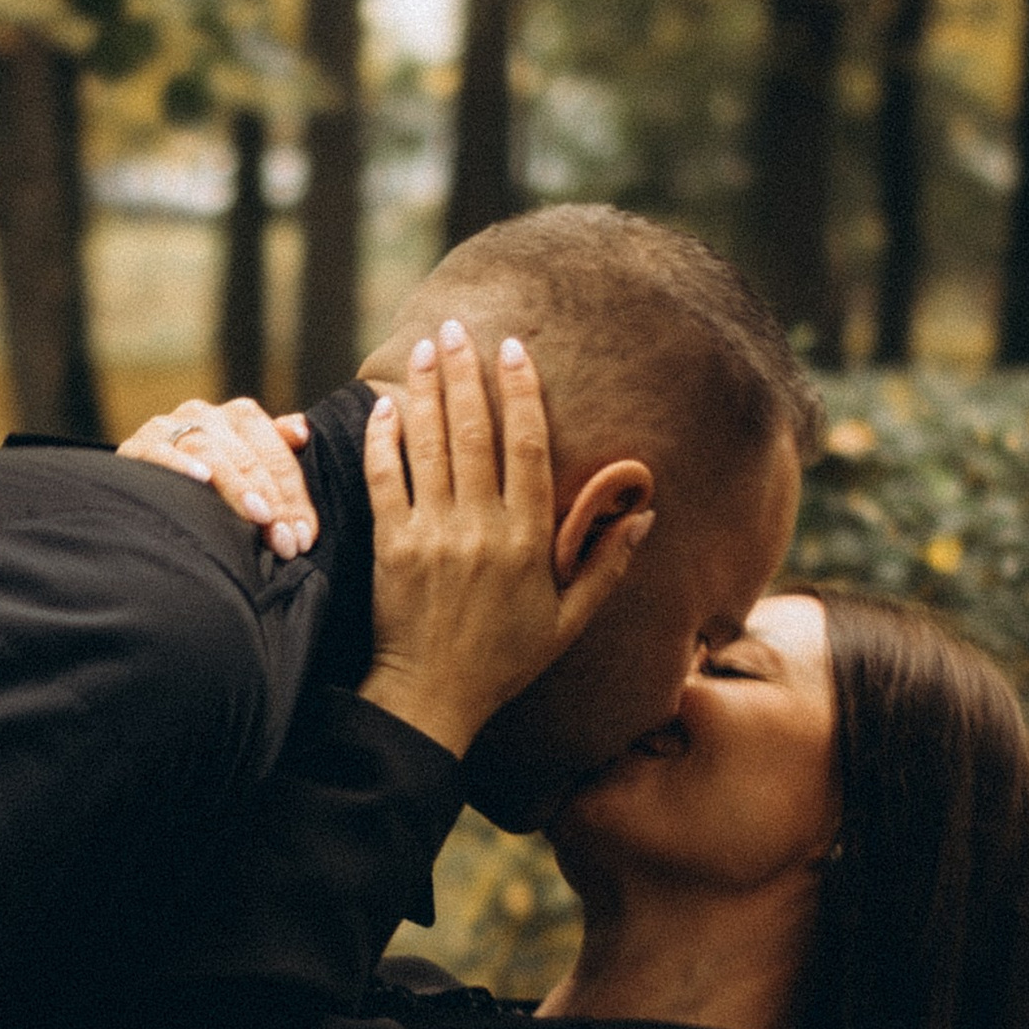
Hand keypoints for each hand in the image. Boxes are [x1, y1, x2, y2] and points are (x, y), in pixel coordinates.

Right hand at [118, 397, 314, 558]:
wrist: (142, 487)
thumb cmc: (210, 480)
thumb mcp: (249, 462)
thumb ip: (277, 449)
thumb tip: (302, 431)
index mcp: (240, 416)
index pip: (276, 454)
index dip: (294, 496)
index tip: (304, 537)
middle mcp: (206, 414)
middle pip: (248, 457)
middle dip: (273, 502)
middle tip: (285, 541)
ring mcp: (169, 427)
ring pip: (211, 451)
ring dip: (238, 487)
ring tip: (259, 517)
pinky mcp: (137, 446)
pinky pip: (160, 451)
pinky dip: (181, 463)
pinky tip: (201, 480)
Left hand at [359, 323, 653, 757]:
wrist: (432, 698)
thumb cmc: (504, 660)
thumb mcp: (569, 621)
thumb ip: (607, 565)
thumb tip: (644, 515)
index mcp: (528, 540)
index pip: (528, 447)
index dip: (521, 393)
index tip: (514, 350)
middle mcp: (481, 529)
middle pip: (474, 432)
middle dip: (465, 374)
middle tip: (458, 330)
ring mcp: (432, 535)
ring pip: (428, 446)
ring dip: (426, 391)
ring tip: (426, 349)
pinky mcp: (391, 546)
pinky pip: (385, 480)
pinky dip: (384, 440)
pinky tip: (387, 408)